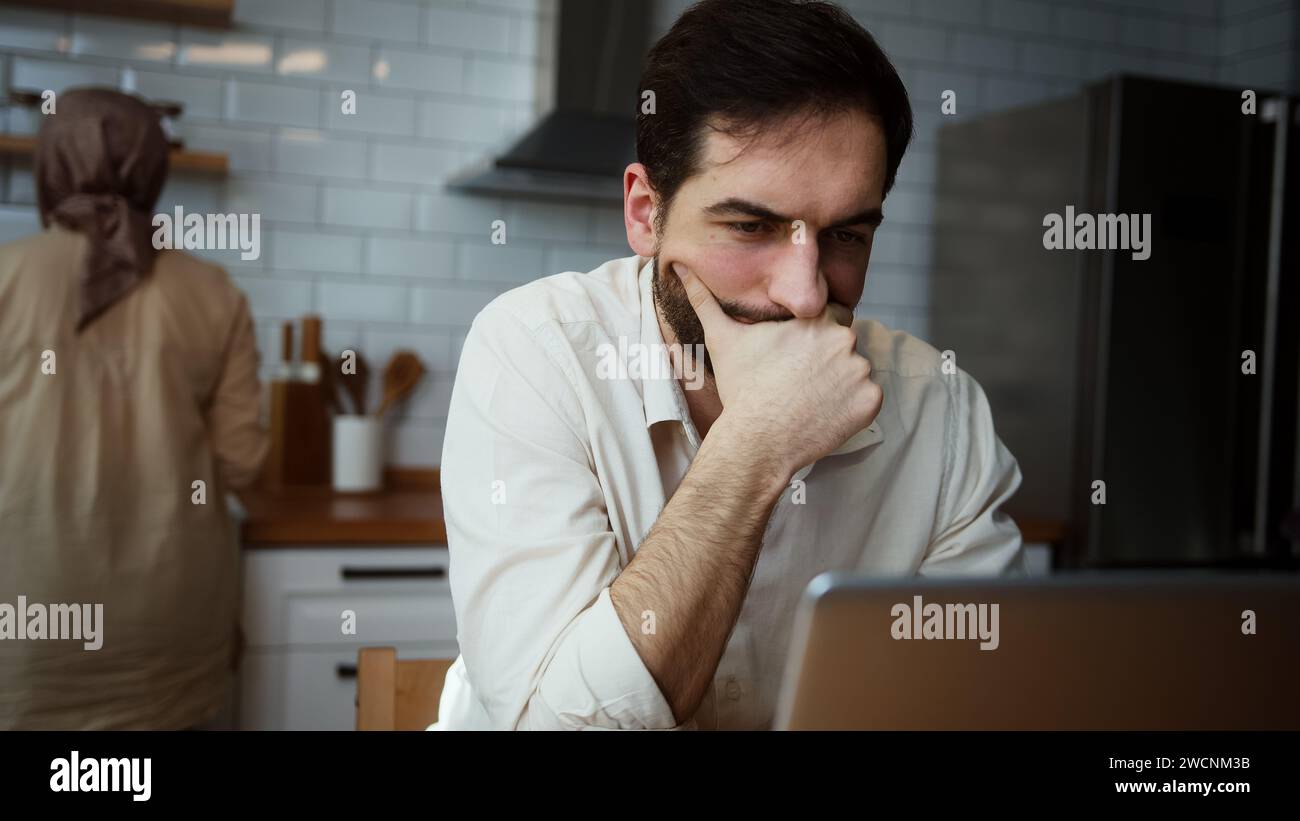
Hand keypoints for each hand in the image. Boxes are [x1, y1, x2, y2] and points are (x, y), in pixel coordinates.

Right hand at [674, 263, 881, 480]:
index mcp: (815, 318)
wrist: (757, 439)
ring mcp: (860, 371)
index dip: (815, 334)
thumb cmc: (740, 388)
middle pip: (844, 343)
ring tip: (810, 399)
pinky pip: (868, 399)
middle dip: (828, 358)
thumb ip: (705, 299)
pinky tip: (825, 414)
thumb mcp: (722, 338)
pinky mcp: (870, 401)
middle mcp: (844, 338)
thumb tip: (678, 267)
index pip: (831, 314)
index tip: (797, 355)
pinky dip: (852, 407)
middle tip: (801, 380)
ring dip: (841, 382)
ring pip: (856, 371)